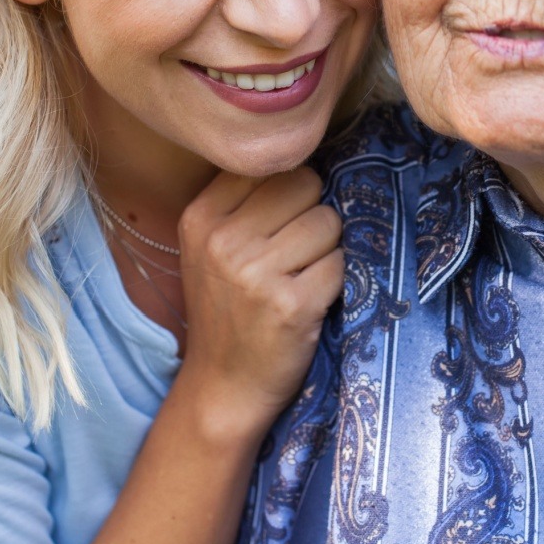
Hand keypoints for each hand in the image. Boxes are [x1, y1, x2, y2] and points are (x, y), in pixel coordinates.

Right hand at [176, 168, 343, 423]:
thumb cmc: (227, 311)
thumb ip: (249, 201)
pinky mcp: (291, 305)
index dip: (292, 191)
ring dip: (328, 250)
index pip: (273, 166)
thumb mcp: (213, 248)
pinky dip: (337, 282)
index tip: (284, 221)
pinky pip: (341, 264)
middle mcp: (223, 240)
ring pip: (328, 223)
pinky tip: (312, 302)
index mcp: (201, 216)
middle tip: (296, 255)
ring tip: (301, 279)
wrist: (222, 388)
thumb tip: (313, 155)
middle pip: (306, 186)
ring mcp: (255, 273)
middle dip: (313, 215)